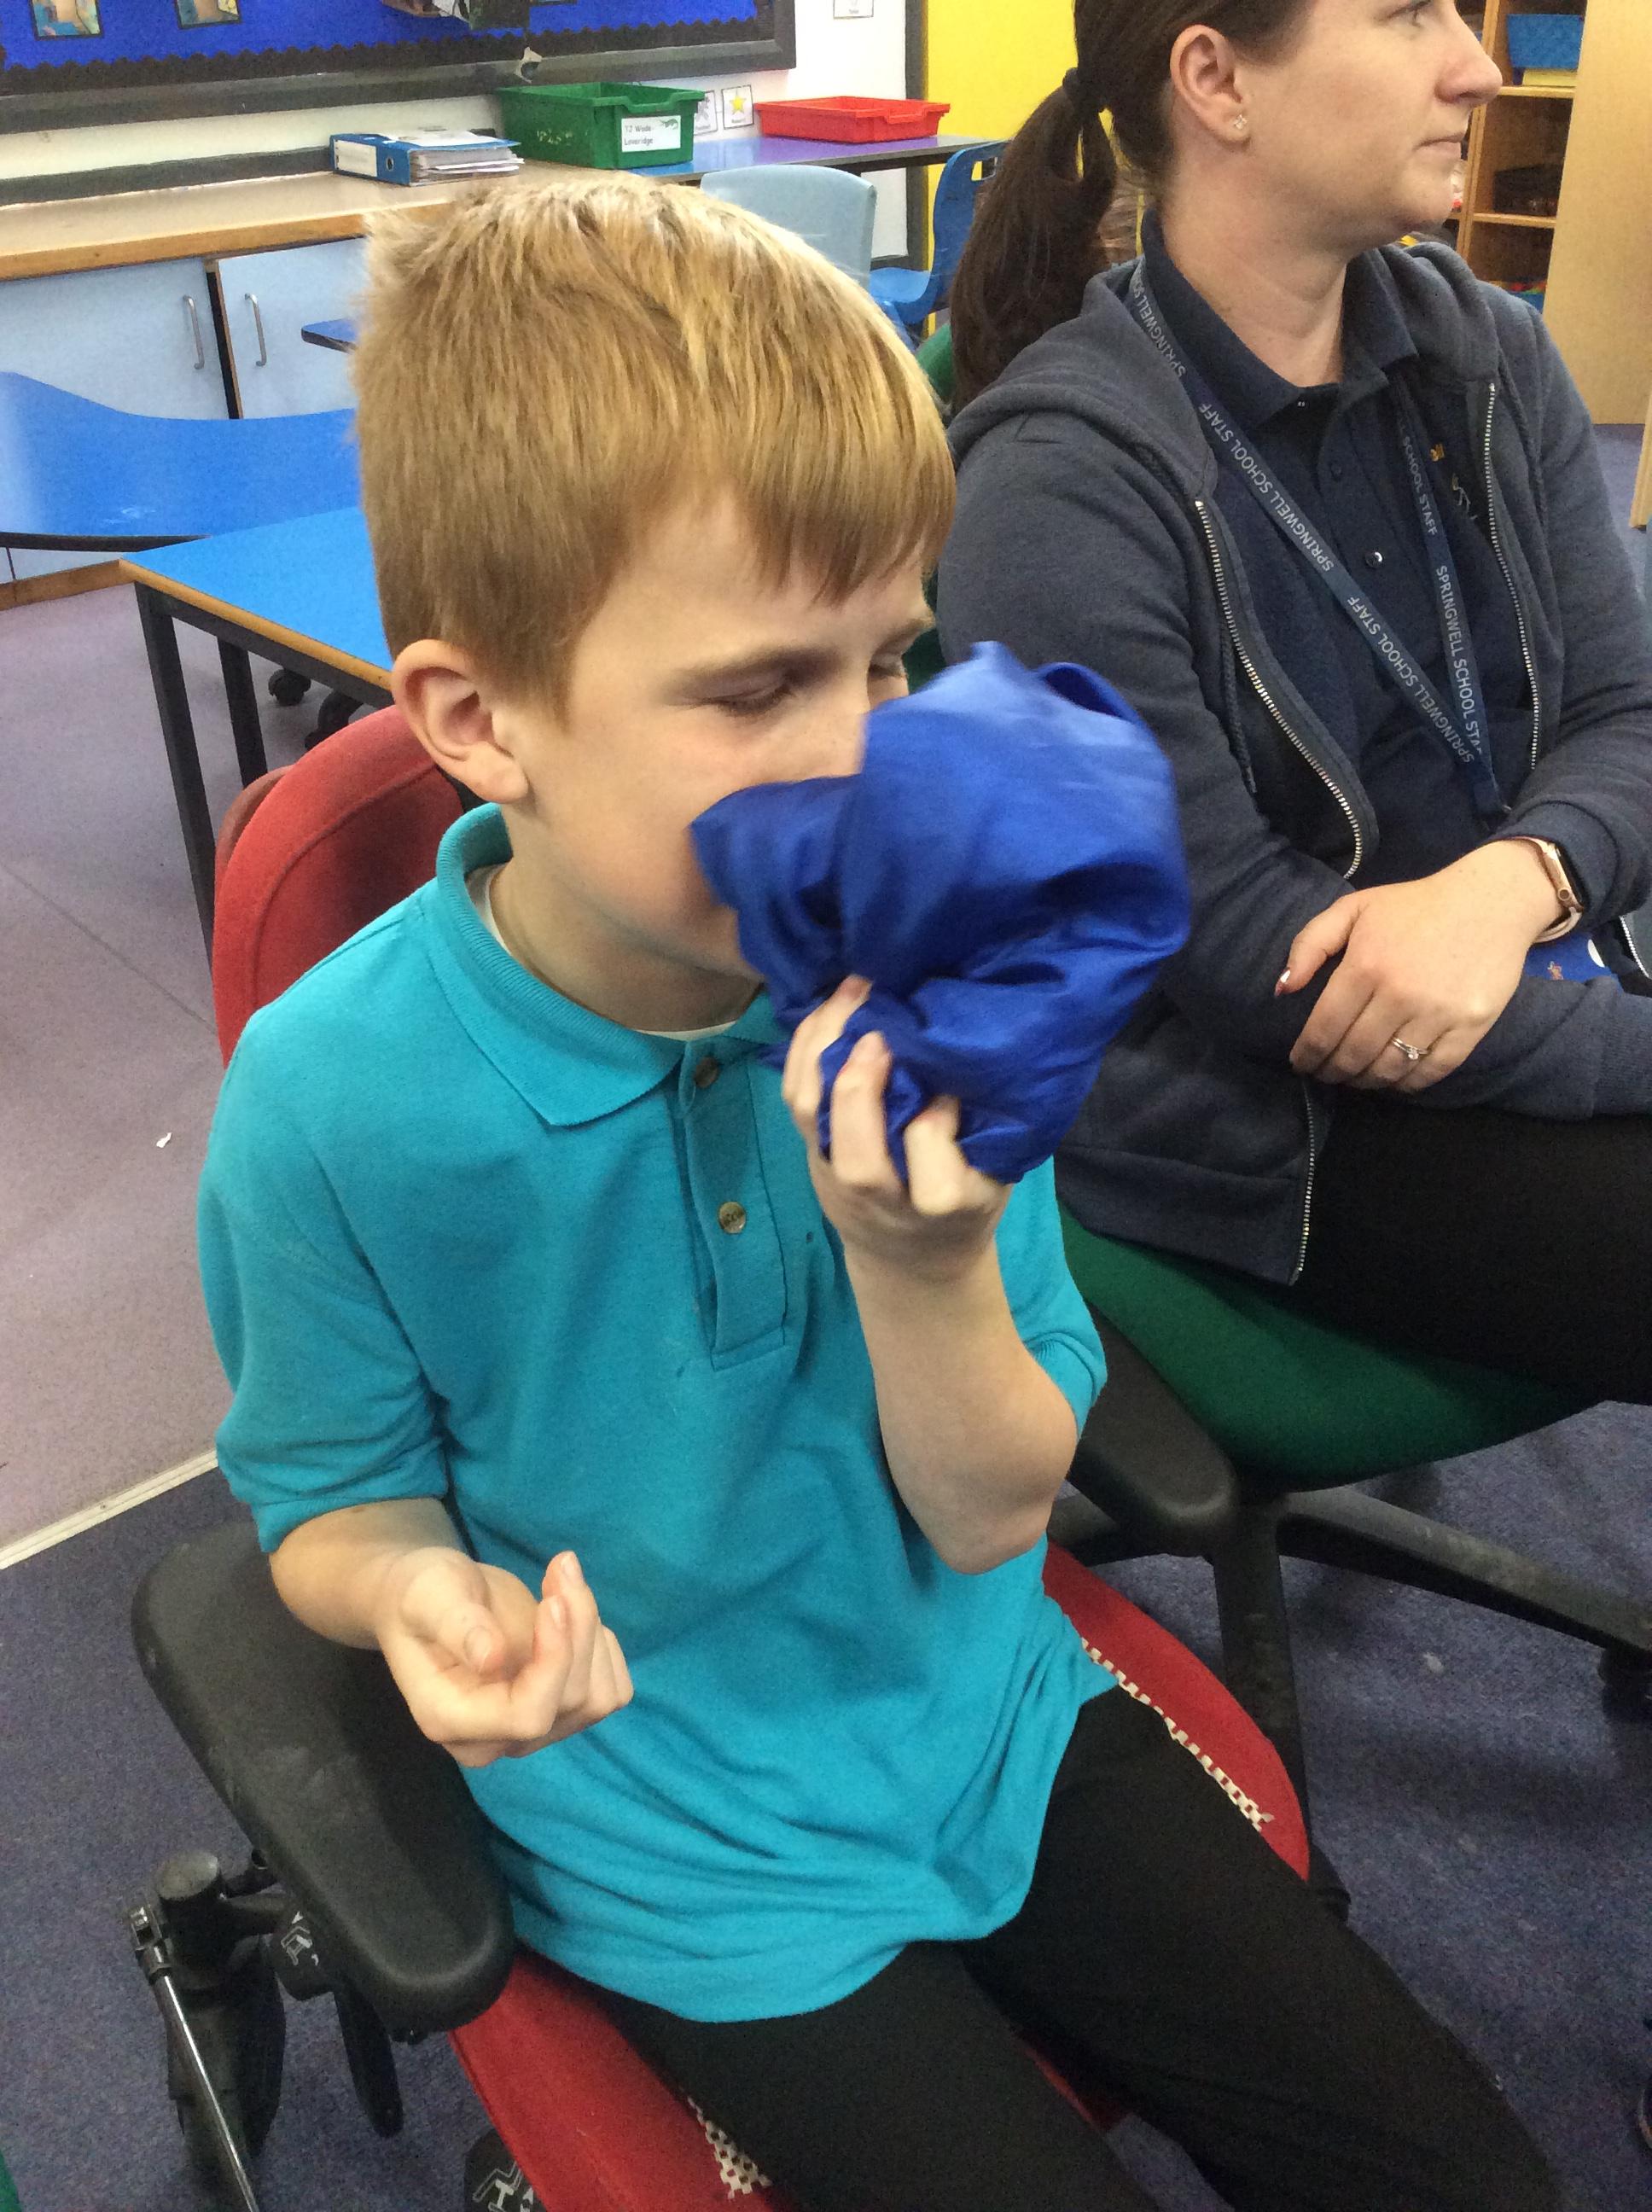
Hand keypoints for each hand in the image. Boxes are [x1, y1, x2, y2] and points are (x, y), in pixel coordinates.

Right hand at [372, 1546, 631, 1768]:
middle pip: (570, 1702)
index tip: (553, 1602)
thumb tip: (491, 1658)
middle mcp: (493, 1740)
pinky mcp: (558, 1712)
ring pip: (598, 1698)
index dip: (554, 1660)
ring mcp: (530, 1733)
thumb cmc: (422, 1596)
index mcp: (450, 1719)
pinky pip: (610, 1692)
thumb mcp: (429, 1597)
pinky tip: (573, 1612)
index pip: (527, 1716)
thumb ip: (457, 1626)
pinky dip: (603, 1646)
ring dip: (593, 1632)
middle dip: (578, 1627)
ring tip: (564, 1579)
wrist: (434, 1601)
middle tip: (562, 1565)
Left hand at [782, 976, 1007, 1282]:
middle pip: (858, 1160)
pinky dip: (806, 1049)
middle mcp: (880, 1201)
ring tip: (850, 994)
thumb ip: (983, 1129)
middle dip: (862, 1090)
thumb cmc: (966, 1204)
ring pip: (811, 1117)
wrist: (912, 1258)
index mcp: (942, 1208)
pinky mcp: (810, 1153)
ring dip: (824, 1049)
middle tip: (881, 1029)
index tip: (955, 1089)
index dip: (940, 1123)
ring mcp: (835, 1177)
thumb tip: (977, 1048)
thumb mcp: (994, 1178)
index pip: (936, 1173)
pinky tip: (829, 1011)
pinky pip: (795, 1098)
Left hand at [1277, 841, 1561, 1092]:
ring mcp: (1438, 1014)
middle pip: (1353, 1055)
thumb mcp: (1354, 909)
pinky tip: (1393, 1080)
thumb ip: (1310, 944)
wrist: (1491, 900)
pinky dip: (1407, 1084)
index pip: (1324, 1030)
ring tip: (1355, 1078)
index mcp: (1365, 967)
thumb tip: (1282, 990)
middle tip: (1325, 1074)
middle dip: (1332, 1072)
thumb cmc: (1414, 906)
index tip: (1300, 1064)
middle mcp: (1399, 995)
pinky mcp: (1470, 1026)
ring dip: (1365, 1081)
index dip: (1307, 1055)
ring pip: (1389, 1069)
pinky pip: (1431, 1071)